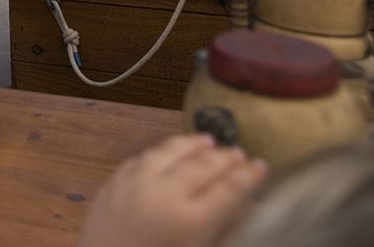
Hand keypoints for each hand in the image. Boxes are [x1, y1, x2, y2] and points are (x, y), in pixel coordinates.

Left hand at [77, 134, 266, 246]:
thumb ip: (226, 233)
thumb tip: (248, 207)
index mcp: (192, 223)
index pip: (229, 189)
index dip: (249, 176)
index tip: (261, 165)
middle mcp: (163, 197)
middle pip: (201, 166)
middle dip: (224, 157)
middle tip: (238, 152)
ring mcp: (134, 187)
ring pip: (168, 153)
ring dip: (190, 145)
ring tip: (207, 141)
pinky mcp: (112, 185)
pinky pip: (140, 159)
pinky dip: (159, 152)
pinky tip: (169, 152)